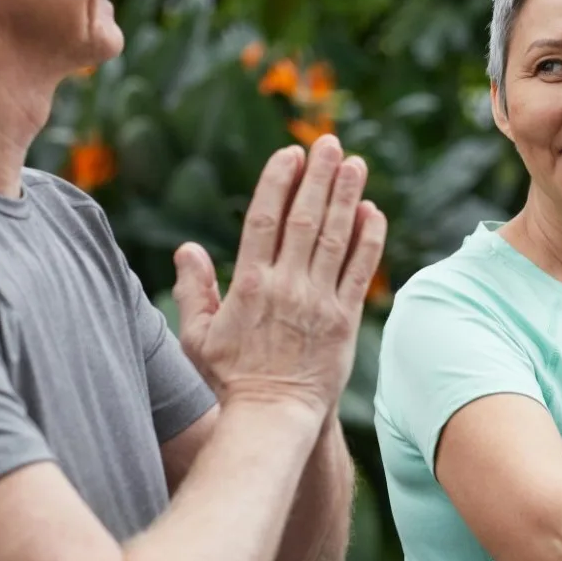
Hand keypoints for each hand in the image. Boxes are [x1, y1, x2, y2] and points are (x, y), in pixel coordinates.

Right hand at [175, 135, 387, 415]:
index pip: (264, 219)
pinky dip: (368, 240)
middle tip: (330, 142)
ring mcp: (319, 302)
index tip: (290, 154)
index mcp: (249, 284)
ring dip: (346, 197)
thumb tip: (187, 248)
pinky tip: (374, 212)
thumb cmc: (229, 379)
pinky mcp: (345, 319)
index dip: (278, 182)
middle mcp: (286, 286)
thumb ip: (195, 289)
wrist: (272, 418)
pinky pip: (359, 272)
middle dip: (318, 177)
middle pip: (304, 219)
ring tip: (356, 163)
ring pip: (335, 238)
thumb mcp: (198, 336)